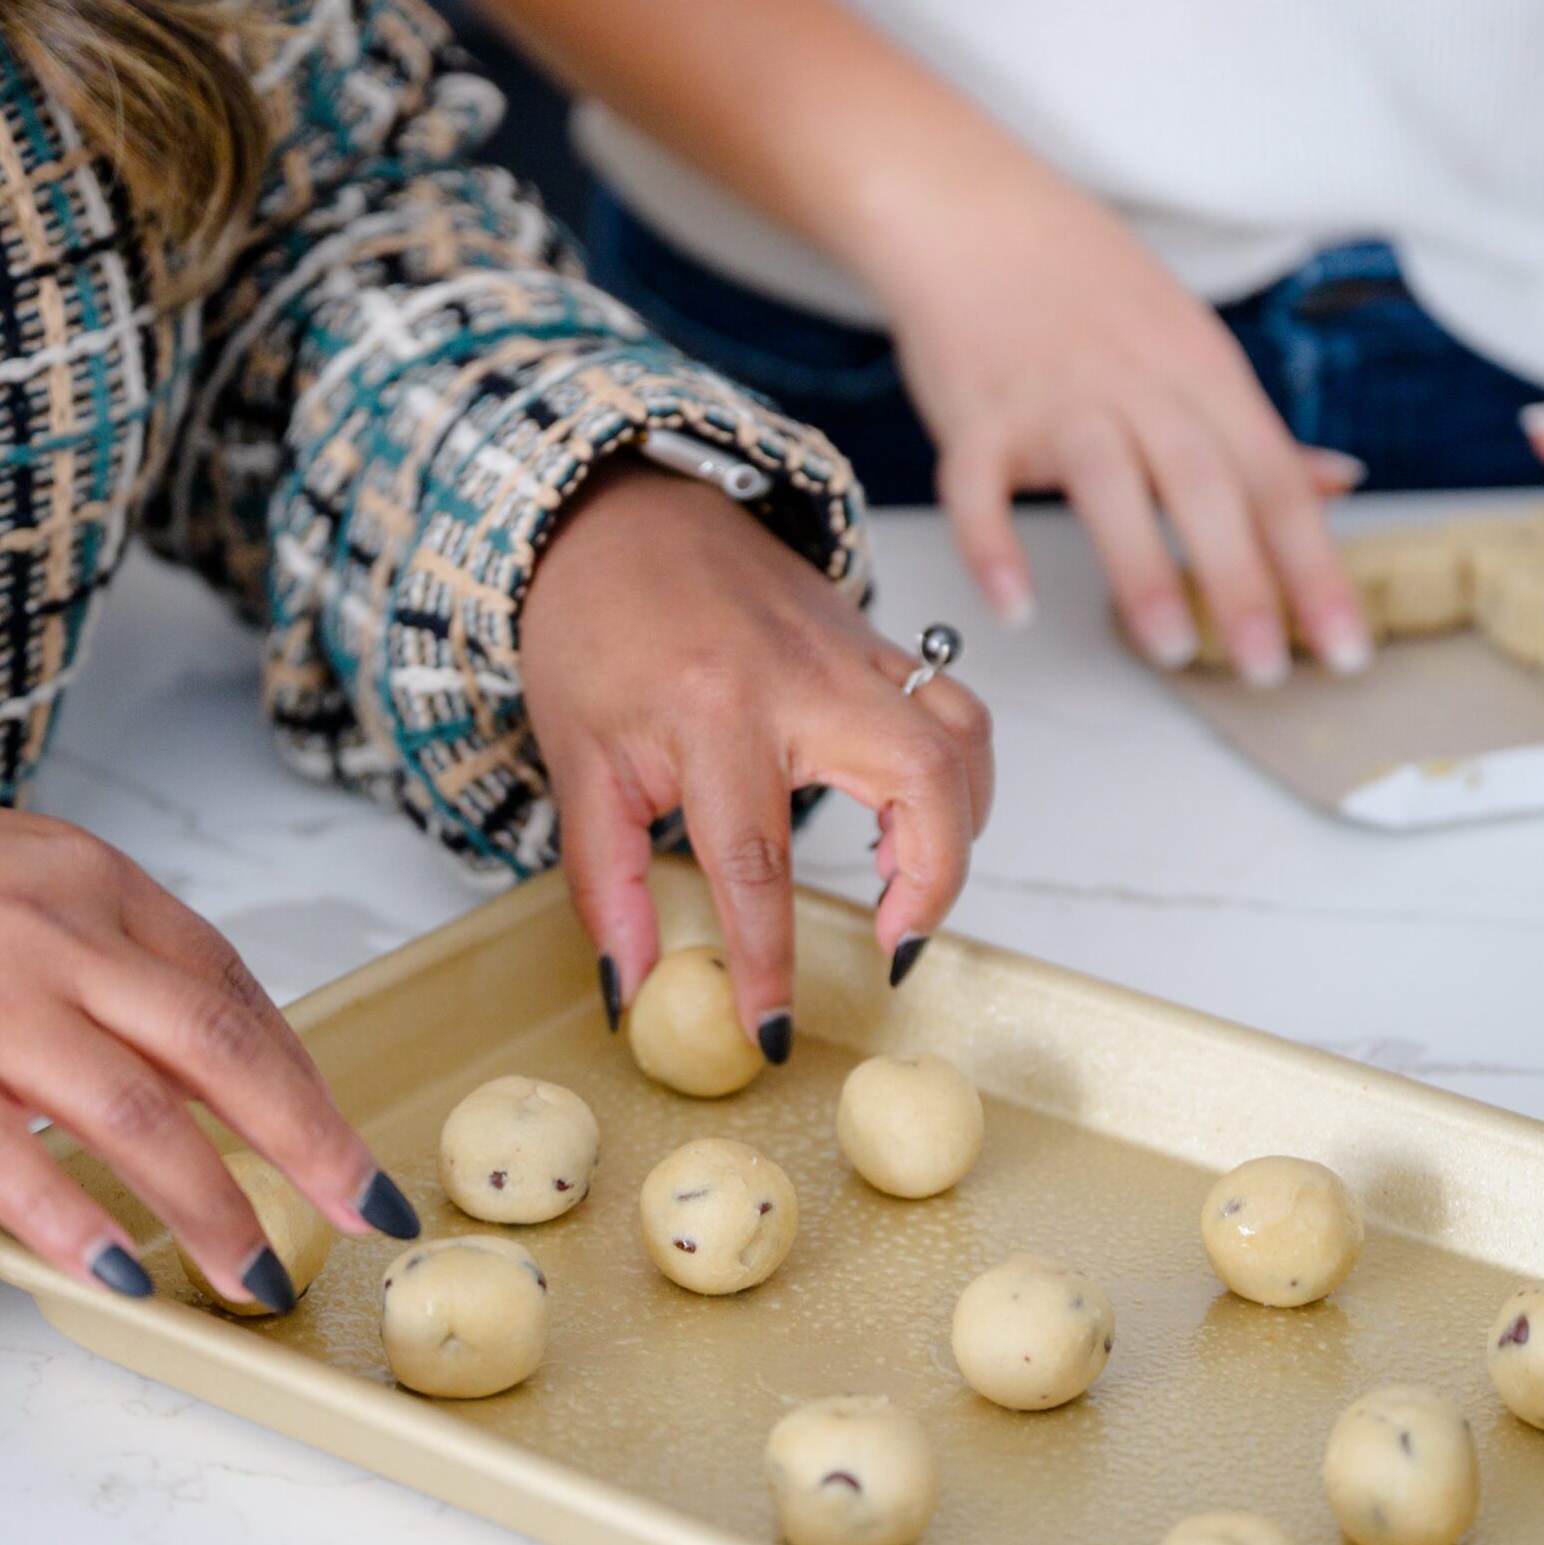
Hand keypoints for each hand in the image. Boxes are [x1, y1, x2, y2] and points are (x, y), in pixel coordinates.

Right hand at [0, 810, 417, 1305]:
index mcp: (99, 887)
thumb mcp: (38, 883)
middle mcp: (56, 937)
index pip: (231, 994)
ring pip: (132, 1113)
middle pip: (216, 1049)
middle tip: (361, 1211)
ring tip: (254, 1274)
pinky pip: (3, 1156)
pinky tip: (117, 1273)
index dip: (302, 1084)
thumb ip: (123, 961)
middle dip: (304, 1141)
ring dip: (207, 1205)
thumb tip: (227, 1067)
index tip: (349, 1156)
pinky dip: (67, 1220)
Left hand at [519, 461, 992, 1047]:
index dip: (770, 962)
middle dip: (932, 881)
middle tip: (894, 943)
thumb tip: (631, 988)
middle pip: (922, 780)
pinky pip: (951, 706)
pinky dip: (956, 774)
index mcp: (712, 714)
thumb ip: (609, 886)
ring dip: (960, 826)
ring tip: (905, 885)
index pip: (758, 864)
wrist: (615, 514)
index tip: (775, 1030)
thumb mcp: (580, 766)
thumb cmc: (591, 632)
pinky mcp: (874, 639)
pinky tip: (909, 817)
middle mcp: (801, 678)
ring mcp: (852, 650)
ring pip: (963, 737)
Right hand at [872, 151, 1369, 680]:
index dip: (1316, 569)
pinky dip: (993, 545)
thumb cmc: (1087, 290)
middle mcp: (1138, 384)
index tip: (1348, 649)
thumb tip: (1340, 483)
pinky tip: (1014, 608)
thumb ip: (1257, 429)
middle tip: (1269, 668)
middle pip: (1206, 484)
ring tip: (1171, 648)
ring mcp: (1054, 398)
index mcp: (1203, 374)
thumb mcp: (1192, 347)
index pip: (1275, 483)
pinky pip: (979, 486)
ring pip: (1106, 482)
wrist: (973, 213)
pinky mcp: (976, 413)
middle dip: (1243, 579)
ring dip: (1141, 567)